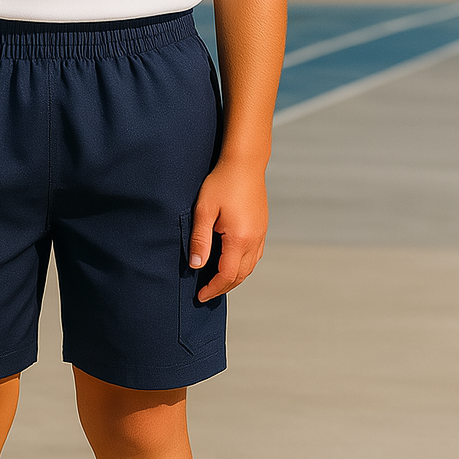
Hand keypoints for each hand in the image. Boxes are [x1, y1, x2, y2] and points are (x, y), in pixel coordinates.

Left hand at [188, 159, 267, 299]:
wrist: (244, 163)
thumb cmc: (222, 182)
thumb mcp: (204, 210)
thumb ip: (200, 240)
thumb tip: (196, 265)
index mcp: (240, 238)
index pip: (227, 275)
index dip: (213, 289)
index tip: (200, 296)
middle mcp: (254, 239)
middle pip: (241, 275)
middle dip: (223, 288)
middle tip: (206, 293)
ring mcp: (261, 234)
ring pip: (250, 267)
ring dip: (234, 278)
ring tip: (217, 282)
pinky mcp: (262, 227)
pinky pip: (255, 255)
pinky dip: (243, 266)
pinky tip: (231, 263)